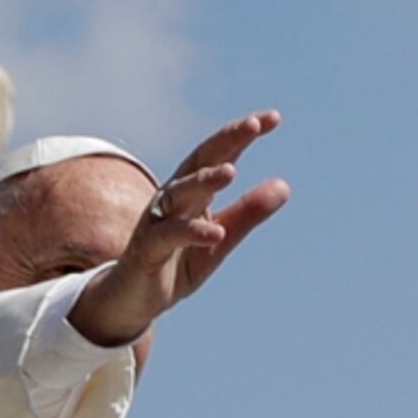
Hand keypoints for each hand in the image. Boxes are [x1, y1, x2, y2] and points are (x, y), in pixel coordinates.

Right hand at [70, 111, 291, 350]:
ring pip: (178, 193)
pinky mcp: (146, 250)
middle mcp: (172, 199)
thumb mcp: (220, 238)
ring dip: (203, 181)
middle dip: (225, 141)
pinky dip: (192, 231)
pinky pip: (168, 236)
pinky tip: (216, 232)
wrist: (132, 300)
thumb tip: (285, 186)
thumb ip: (247, 213)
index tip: (272, 117)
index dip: (241, 135)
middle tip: (253, 125)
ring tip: (231, 172)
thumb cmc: (177, 262)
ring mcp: (157, 222)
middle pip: (198, 162)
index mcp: (193, 192)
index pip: (219, 155)